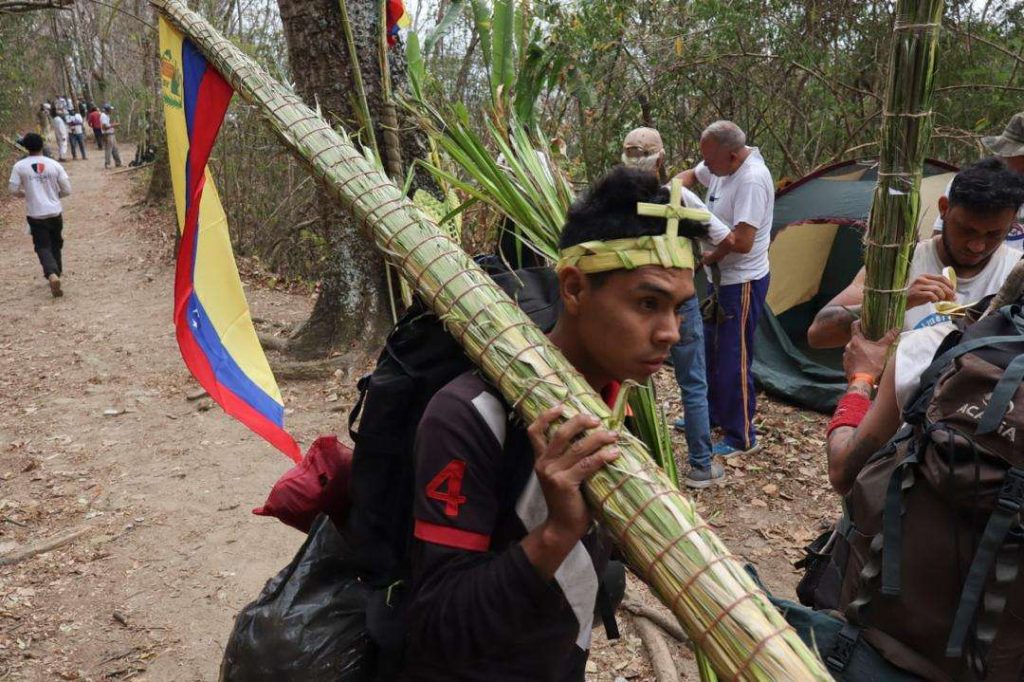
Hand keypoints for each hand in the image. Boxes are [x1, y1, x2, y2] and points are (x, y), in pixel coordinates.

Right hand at [526, 406, 618, 540]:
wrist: (562, 527)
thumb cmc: (568, 500)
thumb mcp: (562, 475)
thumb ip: (568, 458)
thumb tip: (592, 435)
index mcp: (541, 460)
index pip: (534, 432)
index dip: (546, 416)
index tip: (561, 406)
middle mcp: (543, 464)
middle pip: (560, 434)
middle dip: (579, 422)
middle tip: (596, 419)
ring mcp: (553, 473)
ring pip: (577, 447)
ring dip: (598, 438)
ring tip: (613, 435)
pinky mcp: (564, 484)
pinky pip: (587, 464)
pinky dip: (603, 456)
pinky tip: (615, 453)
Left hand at [843, 321, 898, 383]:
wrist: (862, 381)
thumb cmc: (872, 363)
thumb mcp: (883, 349)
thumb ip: (889, 338)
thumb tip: (897, 328)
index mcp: (856, 340)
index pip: (854, 326)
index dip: (859, 322)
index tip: (864, 322)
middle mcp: (848, 346)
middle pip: (855, 339)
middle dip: (863, 339)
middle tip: (871, 341)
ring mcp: (845, 356)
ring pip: (853, 349)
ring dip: (859, 350)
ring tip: (868, 353)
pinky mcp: (845, 364)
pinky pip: (850, 358)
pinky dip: (856, 358)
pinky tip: (863, 362)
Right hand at [907, 273, 954, 307]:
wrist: (902, 302)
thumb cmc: (916, 297)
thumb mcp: (927, 291)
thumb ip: (938, 290)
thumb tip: (952, 295)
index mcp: (925, 276)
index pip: (941, 277)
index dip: (949, 284)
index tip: (953, 290)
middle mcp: (921, 279)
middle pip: (940, 284)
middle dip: (949, 292)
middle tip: (952, 298)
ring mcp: (918, 285)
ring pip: (936, 289)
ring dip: (942, 296)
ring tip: (940, 300)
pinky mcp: (916, 293)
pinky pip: (930, 295)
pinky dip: (935, 298)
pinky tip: (933, 301)